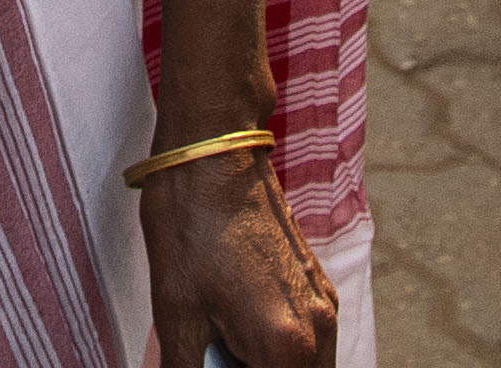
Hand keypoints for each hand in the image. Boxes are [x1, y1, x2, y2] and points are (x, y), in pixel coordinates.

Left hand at [137, 141, 334, 367]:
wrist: (215, 154)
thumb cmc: (191, 226)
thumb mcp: (176, 315)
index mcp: (285, 345)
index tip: (212, 367)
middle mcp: (318, 330)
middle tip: (215, 358)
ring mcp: (324, 307)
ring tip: (224, 351)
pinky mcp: (319, 289)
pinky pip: (308, 346)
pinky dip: (278, 354)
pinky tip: (236, 335)